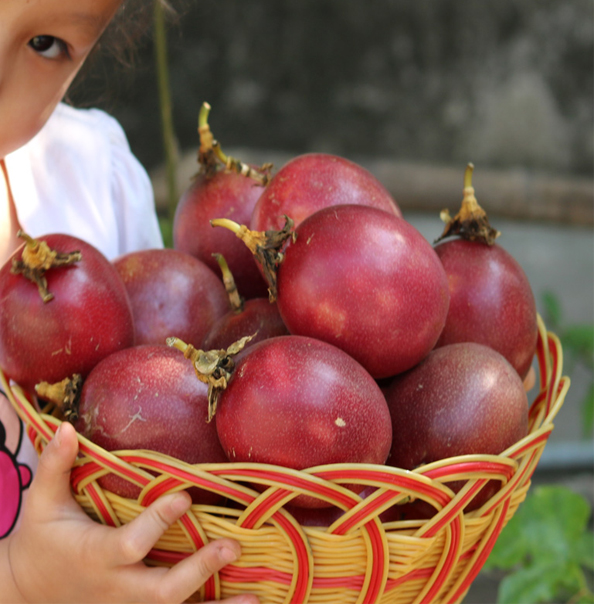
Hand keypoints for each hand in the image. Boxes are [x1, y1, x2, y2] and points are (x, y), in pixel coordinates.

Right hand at [2, 422, 258, 603]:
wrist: (27, 594)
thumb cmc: (40, 541)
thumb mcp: (41, 503)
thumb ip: (55, 466)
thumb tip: (65, 426)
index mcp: (94, 556)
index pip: (130, 544)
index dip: (157, 523)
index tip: (185, 496)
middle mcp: (116, 588)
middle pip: (160, 591)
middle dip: (198, 570)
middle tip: (232, 546)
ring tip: (254, 598)